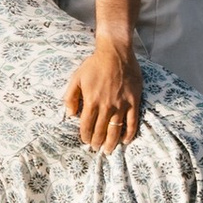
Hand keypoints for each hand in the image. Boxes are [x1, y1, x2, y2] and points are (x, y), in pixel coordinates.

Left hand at [65, 33, 142, 153]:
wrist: (115, 52)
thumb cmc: (94, 64)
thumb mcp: (76, 78)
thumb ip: (70, 97)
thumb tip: (69, 114)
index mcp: (91, 101)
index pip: (87, 125)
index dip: (85, 136)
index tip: (85, 141)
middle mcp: (106, 106)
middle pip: (100, 131)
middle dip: (97, 142)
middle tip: (96, 148)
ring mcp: (121, 104)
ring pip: (116, 130)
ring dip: (111, 142)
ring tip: (108, 150)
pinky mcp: (133, 101)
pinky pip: (132, 122)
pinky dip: (129, 133)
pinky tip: (125, 140)